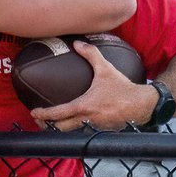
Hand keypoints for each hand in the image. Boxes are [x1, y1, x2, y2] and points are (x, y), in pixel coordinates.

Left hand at [31, 39, 155, 131]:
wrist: (141, 105)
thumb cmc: (122, 88)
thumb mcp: (106, 69)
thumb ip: (91, 54)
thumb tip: (77, 43)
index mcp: (84, 106)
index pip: (58, 114)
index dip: (43, 114)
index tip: (34, 113)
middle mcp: (86, 120)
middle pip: (59, 129)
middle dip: (47, 126)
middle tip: (40, 120)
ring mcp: (92, 128)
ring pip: (70, 133)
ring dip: (59, 130)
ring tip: (51, 123)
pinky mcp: (99, 132)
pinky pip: (82, 132)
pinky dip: (73, 130)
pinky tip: (71, 125)